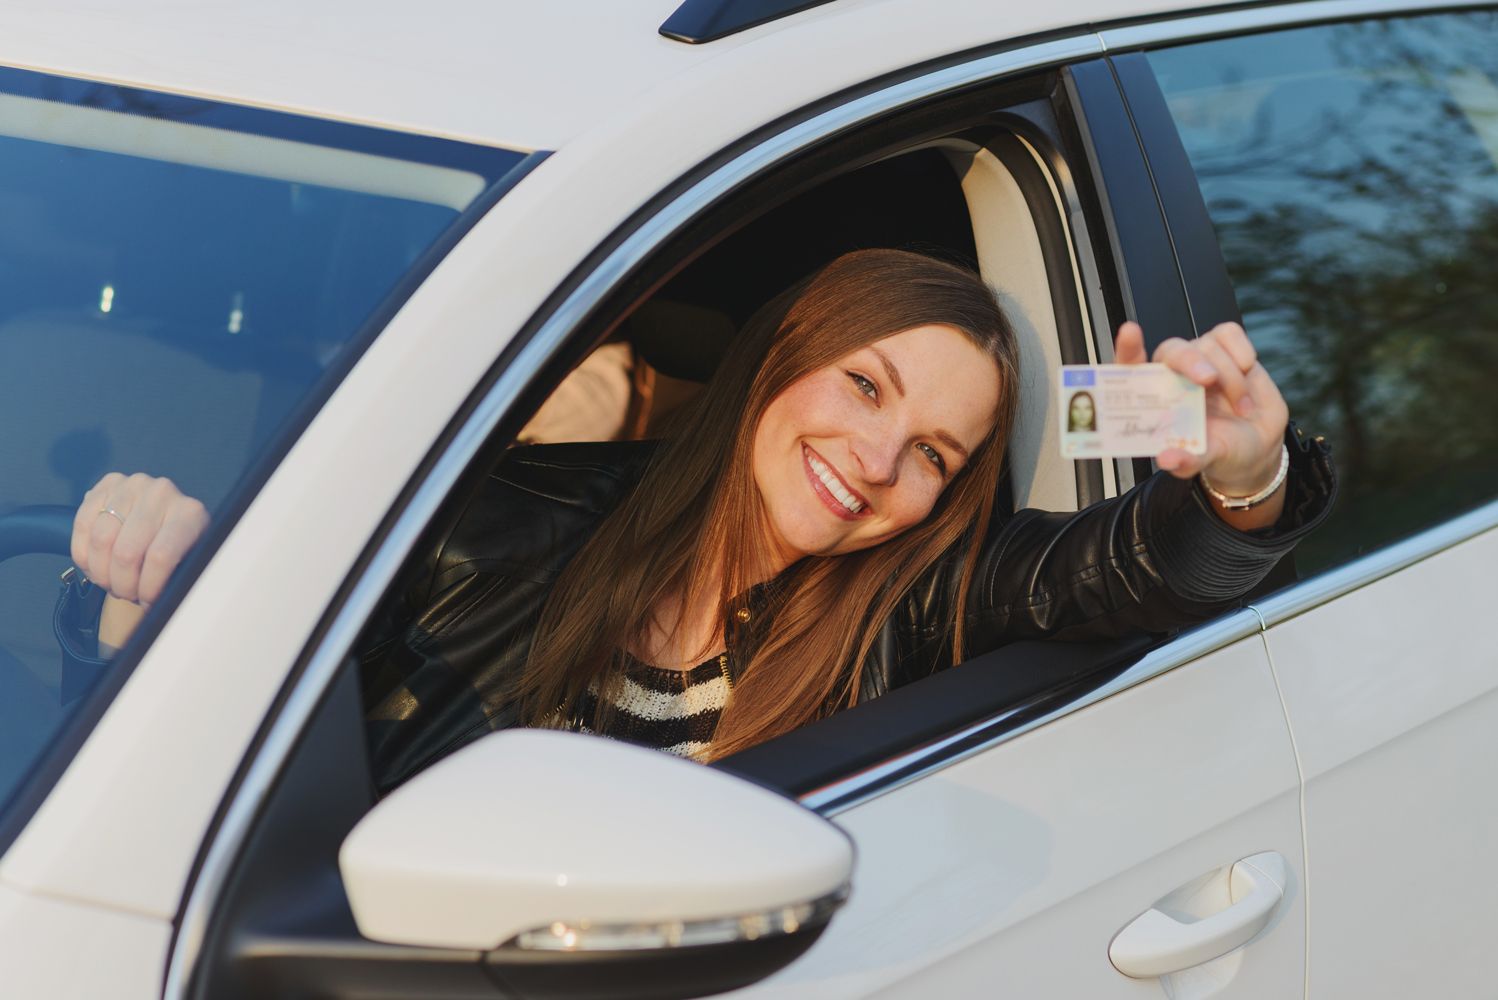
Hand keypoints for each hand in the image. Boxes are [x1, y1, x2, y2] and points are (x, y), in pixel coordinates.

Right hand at [71, 472, 209, 607]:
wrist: (165, 519)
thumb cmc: (178, 549)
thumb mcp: (189, 563)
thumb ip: (178, 578)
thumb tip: (162, 605)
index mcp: (190, 514)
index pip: (160, 557)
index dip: (147, 587)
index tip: (146, 601)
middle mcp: (162, 493)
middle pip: (126, 552)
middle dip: (121, 584)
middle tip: (127, 594)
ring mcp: (133, 485)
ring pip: (100, 540)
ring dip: (100, 572)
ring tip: (112, 582)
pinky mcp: (107, 484)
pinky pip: (82, 525)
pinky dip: (83, 554)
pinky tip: (95, 566)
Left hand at [1114, 321, 1287, 493]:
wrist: (1258, 445)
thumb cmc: (1221, 449)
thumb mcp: (1205, 460)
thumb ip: (1187, 461)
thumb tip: (1167, 460)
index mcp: (1156, 399)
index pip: (1130, 368)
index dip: (1127, 349)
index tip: (1130, 333)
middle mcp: (1173, 374)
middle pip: (1172, 350)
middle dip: (1190, 361)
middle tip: (1209, 380)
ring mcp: (1200, 358)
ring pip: (1208, 346)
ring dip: (1231, 377)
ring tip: (1241, 407)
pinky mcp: (1226, 348)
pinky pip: (1229, 333)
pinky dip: (1241, 351)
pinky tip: (1247, 372)